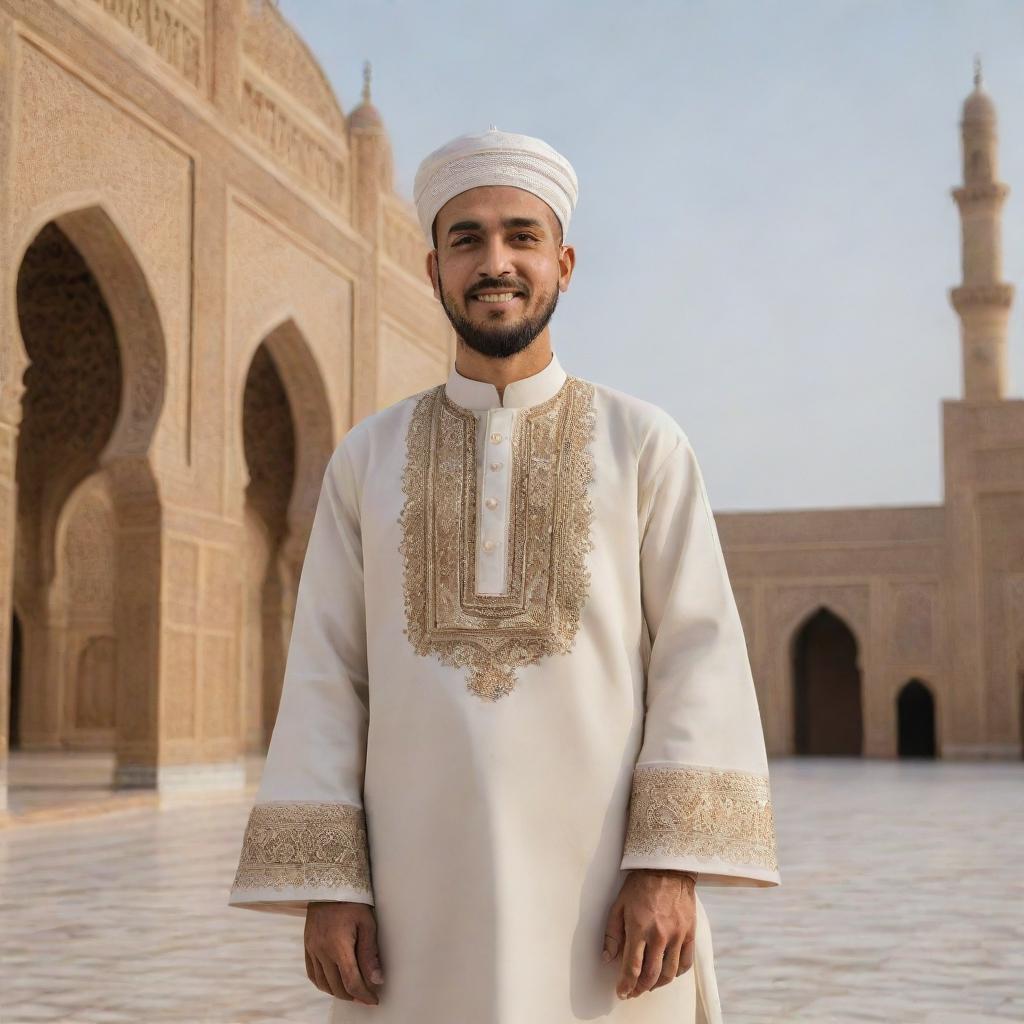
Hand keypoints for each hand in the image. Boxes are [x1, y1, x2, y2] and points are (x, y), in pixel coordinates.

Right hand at [304, 901, 383, 1005]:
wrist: (329, 884)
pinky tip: (335, 983)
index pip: (352, 981)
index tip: (374, 1000)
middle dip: (354, 995)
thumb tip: (377, 979)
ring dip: (339, 992)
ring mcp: (312, 949)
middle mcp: (322, 951)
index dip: (364, 995)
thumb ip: (370, 953)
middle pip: (337, 987)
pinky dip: (324, 984)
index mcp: (339, 945)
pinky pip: (313, 975)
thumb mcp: (367, 923)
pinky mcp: (307, 946)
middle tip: (367, 995)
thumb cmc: (352, 901)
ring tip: (353, 990)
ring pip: (324, 984)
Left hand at [602, 869, 696, 999]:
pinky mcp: (689, 933)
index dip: (626, 984)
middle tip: (633, 992)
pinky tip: (667, 973)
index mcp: (639, 928)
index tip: (622, 992)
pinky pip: (685, 963)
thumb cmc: (640, 885)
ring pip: (668, 973)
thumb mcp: (619, 905)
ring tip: (648, 985)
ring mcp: (677, 935)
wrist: (668, 868)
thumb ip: (612, 933)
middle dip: (640, 988)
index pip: (632, 967)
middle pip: (651, 975)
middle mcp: (659, 935)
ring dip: (657, 985)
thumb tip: (607, 957)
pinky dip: (676, 974)